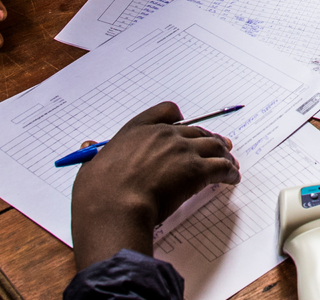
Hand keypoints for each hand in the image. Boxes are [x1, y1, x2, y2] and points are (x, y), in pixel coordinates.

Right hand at [71, 102, 240, 268]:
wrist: (115, 207)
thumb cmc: (99, 192)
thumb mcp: (91, 165)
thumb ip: (95, 153)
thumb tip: (87, 145)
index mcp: (138, 129)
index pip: (166, 111)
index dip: (179, 118)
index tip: (185, 125)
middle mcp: (164, 134)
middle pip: (195, 130)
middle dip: (209, 139)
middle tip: (219, 147)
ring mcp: (182, 151)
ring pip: (213, 146)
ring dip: (224, 154)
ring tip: (230, 164)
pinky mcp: (196, 170)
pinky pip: (221, 167)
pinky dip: (229, 172)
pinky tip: (231, 178)